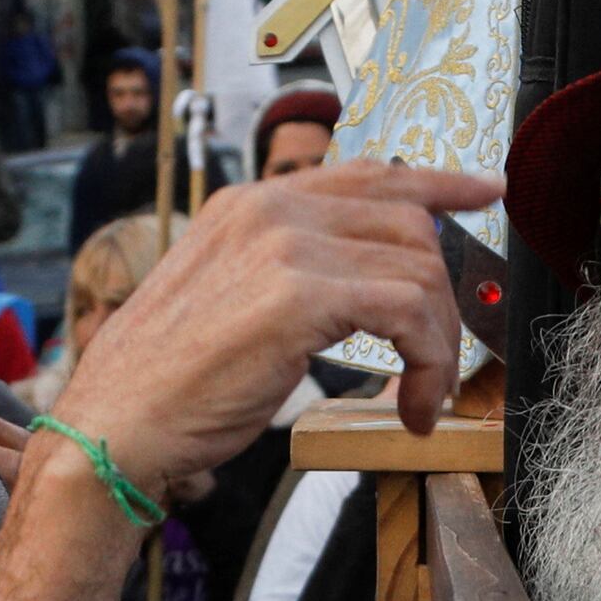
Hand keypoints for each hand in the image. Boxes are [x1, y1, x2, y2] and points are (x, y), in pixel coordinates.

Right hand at [50, 163, 495, 491]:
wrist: (116, 426)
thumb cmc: (166, 386)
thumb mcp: (229, 303)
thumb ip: (288, 275)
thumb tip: (357, 286)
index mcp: (251, 206)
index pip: (368, 174)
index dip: (436, 181)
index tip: (484, 189)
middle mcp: (270, 210)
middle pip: (410, 222)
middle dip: (444, 295)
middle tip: (439, 357)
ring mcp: (285, 245)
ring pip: (419, 269)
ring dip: (439, 342)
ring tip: (420, 394)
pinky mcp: (301, 294)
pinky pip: (409, 312)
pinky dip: (429, 364)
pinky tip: (411, 405)